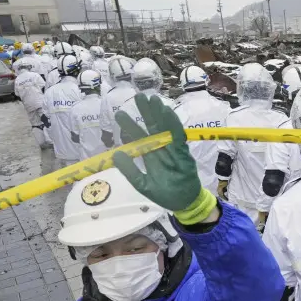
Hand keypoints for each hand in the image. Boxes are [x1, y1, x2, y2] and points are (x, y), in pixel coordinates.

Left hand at [113, 95, 202, 211]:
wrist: (184, 204)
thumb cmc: (165, 194)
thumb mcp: (142, 185)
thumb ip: (130, 171)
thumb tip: (116, 154)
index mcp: (150, 155)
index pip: (139, 137)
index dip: (130, 125)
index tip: (119, 113)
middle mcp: (161, 148)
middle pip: (152, 127)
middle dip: (146, 112)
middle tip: (138, 96)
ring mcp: (172, 149)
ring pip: (165, 128)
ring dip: (159, 113)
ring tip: (152, 99)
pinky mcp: (182, 153)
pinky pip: (178, 136)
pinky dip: (173, 124)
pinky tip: (167, 112)